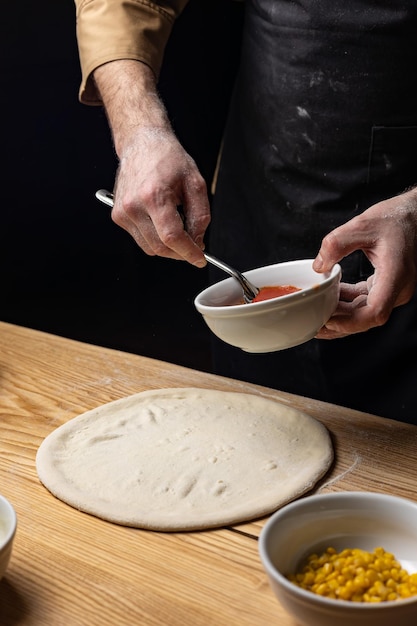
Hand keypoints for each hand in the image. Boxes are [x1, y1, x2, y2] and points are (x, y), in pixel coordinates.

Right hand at [113, 126, 209, 265]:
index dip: (188, 252)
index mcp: (153, 195)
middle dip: (180, 252)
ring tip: (177, 224)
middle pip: (160, 247)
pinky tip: (161, 221)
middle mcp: (133, 205)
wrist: (142, 143)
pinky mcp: (118, 216)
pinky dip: (155, 238)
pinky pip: (141, 240)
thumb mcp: (195, 184)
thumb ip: (200, 217)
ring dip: (168, 246)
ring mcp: (122, 212)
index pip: (171, 237)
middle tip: (194, 244)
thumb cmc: (168, 159)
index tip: (199, 259)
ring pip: (150, 248)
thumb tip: (198, 242)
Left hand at [313, 188, 416, 338]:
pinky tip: (328, 300)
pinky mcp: (386, 286)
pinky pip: (364, 301)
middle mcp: (398, 289)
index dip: (350, 322)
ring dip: (340, 316)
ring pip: (364, 313)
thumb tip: (319, 266)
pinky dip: (346, 304)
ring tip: (315, 317)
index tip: (328, 321)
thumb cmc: (395, 218)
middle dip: (339, 324)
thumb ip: (337, 244)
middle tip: (312, 324)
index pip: (375, 312)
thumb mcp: (362, 225)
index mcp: (395, 276)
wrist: (414, 215)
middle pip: (367, 318)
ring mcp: (393, 290)